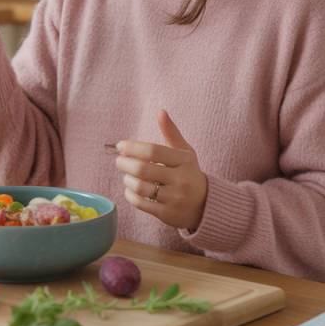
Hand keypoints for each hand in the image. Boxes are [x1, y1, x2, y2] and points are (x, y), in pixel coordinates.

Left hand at [115, 109, 208, 231]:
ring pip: (140, 187)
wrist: (205, 205)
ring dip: (127, 179)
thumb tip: (161, 112)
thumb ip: (171, 133)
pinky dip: (130, 195)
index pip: (153, 151)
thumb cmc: (189, 173)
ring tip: (126, 175)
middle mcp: (180, 179)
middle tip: (119, 161)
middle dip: (125, 163)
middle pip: (143, 169)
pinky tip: (130, 189)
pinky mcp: (167, 214)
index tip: (120, 146)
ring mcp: (174, 198)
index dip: (133, 147)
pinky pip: (141, 203)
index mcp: (184, 161)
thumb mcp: (185, 152)